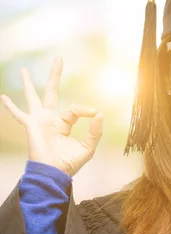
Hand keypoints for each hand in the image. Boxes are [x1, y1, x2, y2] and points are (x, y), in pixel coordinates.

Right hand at [0, 57, 103, 176]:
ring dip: (27, 83)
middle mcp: (50, 120)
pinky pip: (20, 114)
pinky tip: (3, 97)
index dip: (86, 110)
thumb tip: (100, 114)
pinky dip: (11, 107)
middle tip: (59, 58)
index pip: (75, 109)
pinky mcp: (31, 127)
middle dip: (54, 76)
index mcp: (63, 124)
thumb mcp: (88, 148)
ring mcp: (38, 122)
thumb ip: (95, 131)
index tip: (95, 114)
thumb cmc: (69, 164)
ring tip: (23, 69)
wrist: (53, 174)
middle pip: (52, 92)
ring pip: (33, 97)